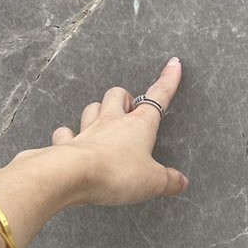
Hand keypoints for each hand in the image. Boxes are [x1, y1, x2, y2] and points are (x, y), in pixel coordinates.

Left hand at [25, 57, 188, 207]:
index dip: (168, 80)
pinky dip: (69, 134)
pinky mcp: (68, 144)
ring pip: (93, 107)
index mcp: (139, 125)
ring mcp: (88, 130)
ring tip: (104, 119)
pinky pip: (66, 132)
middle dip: (126, 97)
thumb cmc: (114, 172)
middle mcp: (112, 121)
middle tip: (131, 107)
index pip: (158, 96)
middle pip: (118, 95)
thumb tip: (182, 182)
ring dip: (99, 110)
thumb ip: (169, 181)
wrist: (71, 175)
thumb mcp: (152, 182)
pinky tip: (71, 139)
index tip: (174, 65)